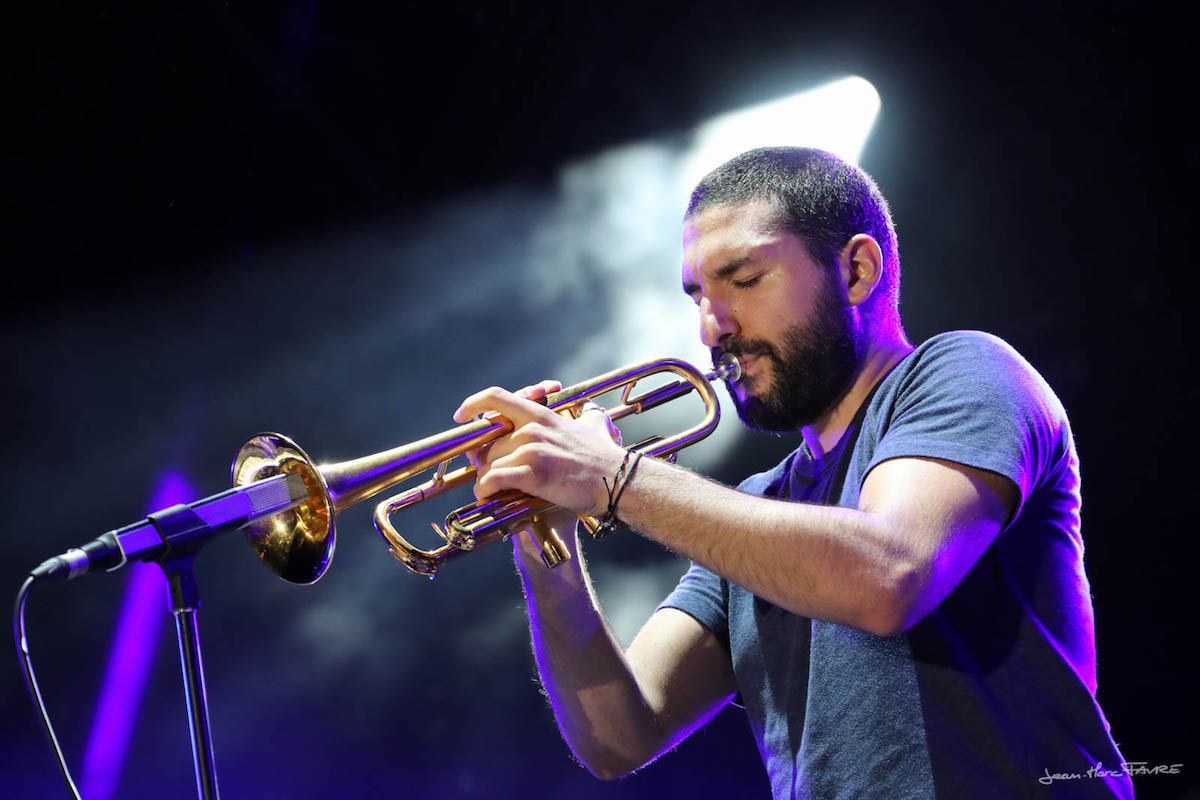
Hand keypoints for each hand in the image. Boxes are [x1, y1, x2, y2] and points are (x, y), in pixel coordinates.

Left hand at [452, 381, 626, 517]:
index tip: (462, 415)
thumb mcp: (595, 426)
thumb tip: (590, 407)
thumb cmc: (606, 457)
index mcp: (540, 414)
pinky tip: (488, 497)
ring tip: (492, 491)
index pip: (496, 397)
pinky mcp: (532, 472)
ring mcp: (531, 449)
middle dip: (482, 461)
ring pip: (488, 464)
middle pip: (486, 442)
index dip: (473, 404)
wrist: (616, 481)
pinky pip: (493, 480)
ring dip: (485, 480)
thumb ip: (586, 414)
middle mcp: (531, 428)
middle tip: (487, 474)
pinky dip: (485, 491)